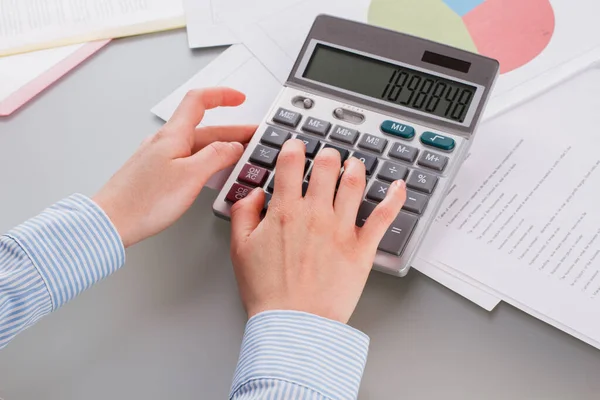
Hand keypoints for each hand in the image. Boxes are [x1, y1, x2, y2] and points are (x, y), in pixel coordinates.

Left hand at [94, 87, 255, 247]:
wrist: (111, 222)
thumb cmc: (143, 201)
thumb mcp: (190, 176)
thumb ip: (216, 157)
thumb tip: (234, 146)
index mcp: (173, 136)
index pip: (199, 101)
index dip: (222, 95)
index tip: (240, 98)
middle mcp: (165, 142)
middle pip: (205, 128)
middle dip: (232, 131)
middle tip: (254, 138)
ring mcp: (160, 158)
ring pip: (197, 146)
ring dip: (222, 148)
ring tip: (241, 158)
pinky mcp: (157, 175)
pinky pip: (188, 160)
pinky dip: (207, 162)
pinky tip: (214, 174)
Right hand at [230, 139, 406, 323]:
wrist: (292, 324)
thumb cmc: (267, 291)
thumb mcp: (240, 249)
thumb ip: (243, 213)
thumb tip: (254, 194)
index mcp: (285, 211)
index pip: (290, 164)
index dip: (293, 148)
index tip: (296, 146)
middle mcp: (315, 214)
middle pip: (326, 166)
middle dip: (327, 154)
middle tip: (327, 154)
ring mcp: (341, 229)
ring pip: (354, 183)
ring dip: (355, 166)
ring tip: (354, 163)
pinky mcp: (361, 248)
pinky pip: (384, 216)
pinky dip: (394, 197)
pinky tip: (398, 186)